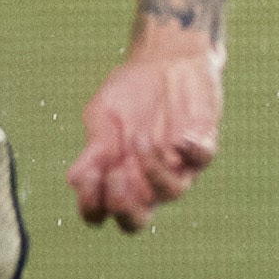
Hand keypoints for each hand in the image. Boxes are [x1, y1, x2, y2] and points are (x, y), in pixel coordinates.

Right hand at [69, 31, 222, 230]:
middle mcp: (146, 180)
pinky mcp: (203, 144)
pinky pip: (203, 160)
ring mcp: (178, 165)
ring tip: (142, 137)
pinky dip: (193, 152)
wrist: (165, 58)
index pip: (102, 212)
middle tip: (117, 176)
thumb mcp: (103, 114)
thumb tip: (75, 179)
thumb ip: (95, 146)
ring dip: (154, 170)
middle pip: (138, 220)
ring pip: (173, 192)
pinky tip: (181, 138)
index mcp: (116, 176)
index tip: (87, 175)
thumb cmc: (130, 91)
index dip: (92, 206)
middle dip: (126, 209)